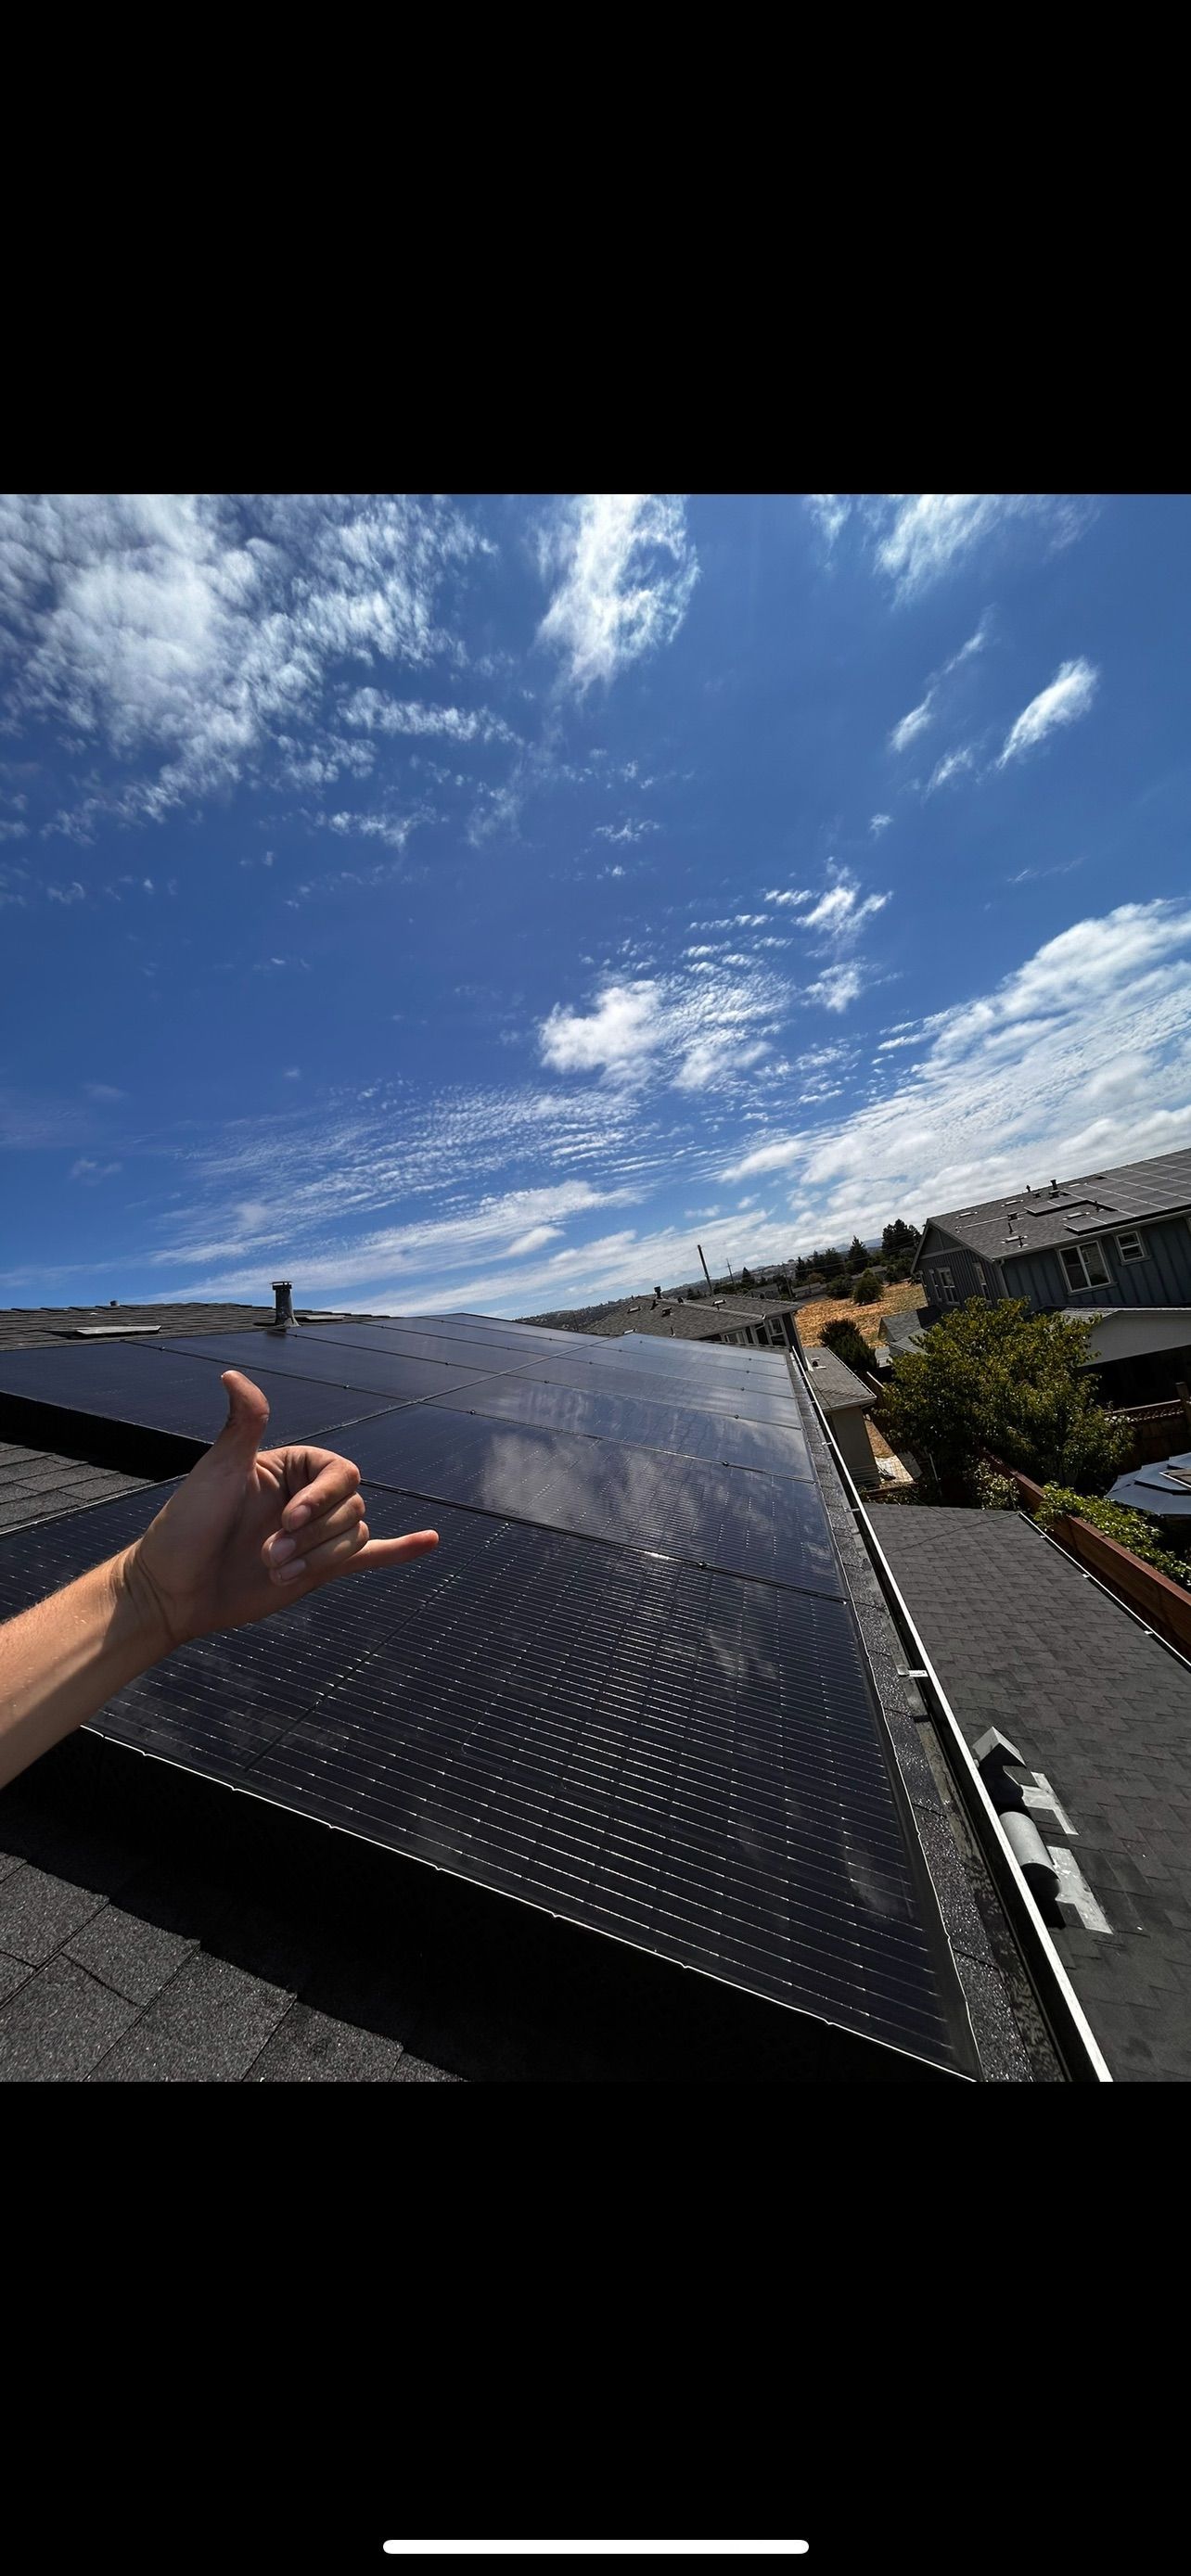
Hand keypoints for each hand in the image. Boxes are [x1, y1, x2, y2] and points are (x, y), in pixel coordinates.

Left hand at [118, 1370, 438, 1650]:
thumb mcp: (218, 1472)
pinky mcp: (318, 1571)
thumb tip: (233, 1375)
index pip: (340, 1473)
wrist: (173, 1592)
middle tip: (268, 1554)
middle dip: (314, 1536)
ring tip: (275, 1569)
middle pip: (351, 1509)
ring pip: (354, 1539)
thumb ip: (242, 1425)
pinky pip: (370, 1556)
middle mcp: (306, 1498)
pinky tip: (430, 1542)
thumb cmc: (187, 1526)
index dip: (323, 1498)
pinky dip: (400, 1550)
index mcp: (289, 1468)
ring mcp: (314, 1535)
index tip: (288, 1519)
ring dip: (319, 1558)